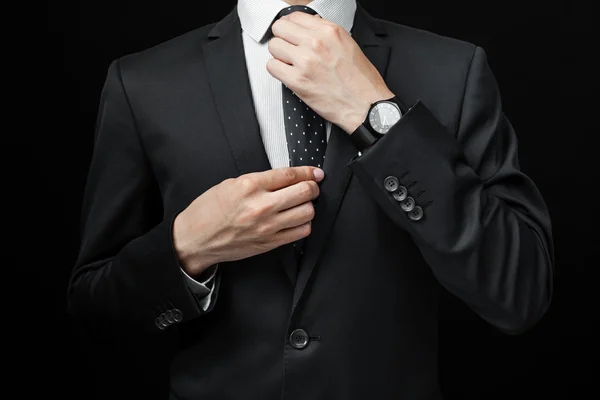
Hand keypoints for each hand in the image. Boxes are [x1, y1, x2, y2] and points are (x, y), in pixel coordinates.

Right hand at [173, 167, 323, 276]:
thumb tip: (287, 178)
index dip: (308, 172)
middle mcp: (261, 205)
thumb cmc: (208, 211)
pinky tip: (296, 220)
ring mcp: (267, 226)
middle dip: (313, 187)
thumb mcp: (230, 184)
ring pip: (307, 212)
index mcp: (250, 185)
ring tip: (302, 204)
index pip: (290, 175)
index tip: (316, 173)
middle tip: (312, 187)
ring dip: (309, 206)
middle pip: (304, 192)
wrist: (195, 239)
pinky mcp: (270, 242)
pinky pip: (301, 232)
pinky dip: (304, 224)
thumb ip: (260, 181)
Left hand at [267, 11, 393, 133]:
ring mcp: (305, 62)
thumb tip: (310, 25)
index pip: (295, 17)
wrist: (365, 105)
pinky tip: (289, 74)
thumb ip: (326, 33)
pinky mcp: (297, 81)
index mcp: (329, 31)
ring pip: (274, 46)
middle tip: (289, 49)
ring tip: (291, 63)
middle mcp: (316, 43)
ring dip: (280, 55)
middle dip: (283, 38)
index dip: (291, 26)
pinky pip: (272, 67)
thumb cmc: (360, 80)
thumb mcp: (348, 44)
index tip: (292, 34)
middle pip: (280, 28)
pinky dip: (278, 70)